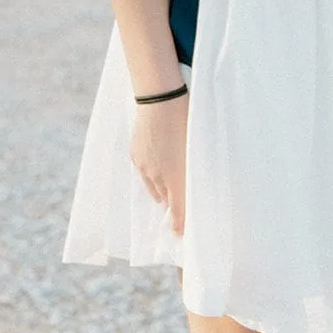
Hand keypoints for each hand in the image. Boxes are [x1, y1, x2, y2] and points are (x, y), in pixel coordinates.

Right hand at [130, 93, 188, 236]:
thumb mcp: (197, 144)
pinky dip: (151, 176)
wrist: (160, 98)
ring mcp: (144, 164)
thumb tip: (190, 188)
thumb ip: (194, 171)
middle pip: (165, 198)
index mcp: (176, 175)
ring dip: (162, 190)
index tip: (178, 234)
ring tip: (168, 190)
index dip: (178, 222)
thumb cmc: (186, 119)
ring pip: (153, 186)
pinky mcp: (135, 153)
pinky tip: (157, 168)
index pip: (177, 208)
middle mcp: (158, 175)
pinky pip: (143, 173)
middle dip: (172, 203)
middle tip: (178, 207)